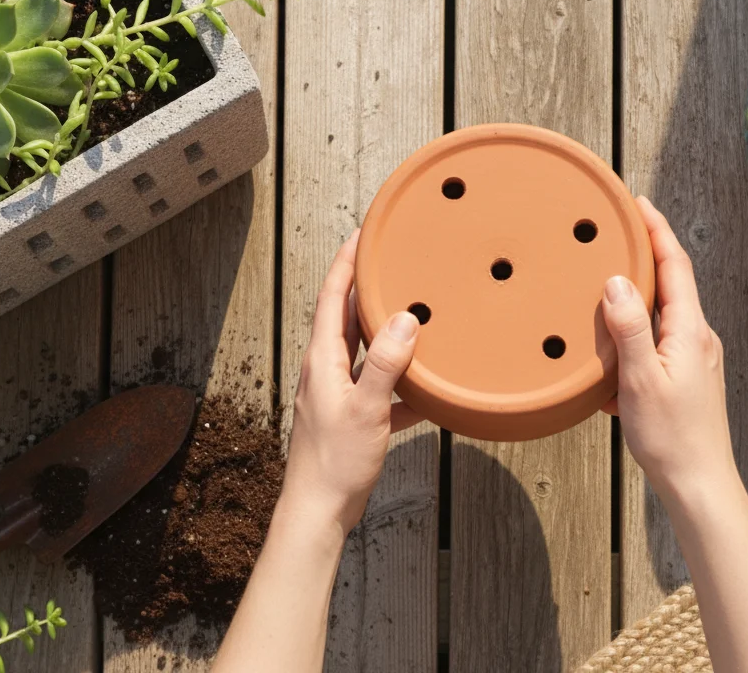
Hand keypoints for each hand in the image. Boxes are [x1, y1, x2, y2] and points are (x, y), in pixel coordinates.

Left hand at [282, 230, 423, 532]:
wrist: (318, 512)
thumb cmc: (334, 464)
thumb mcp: (366, 409)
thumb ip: (385, 363)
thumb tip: (406, 319)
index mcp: (322, 360)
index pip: (333, 297)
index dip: (347, 262)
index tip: (363, 234)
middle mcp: (326, 371)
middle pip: (347, 318)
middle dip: (367, 288)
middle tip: (391, 261)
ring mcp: (338, 395)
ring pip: (366, 352)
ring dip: (387, 332)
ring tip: (415, 312)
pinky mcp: (353, 419)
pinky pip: (380, 389)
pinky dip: (402, 383)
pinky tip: (429, 387)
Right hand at [601, 196, 734, 496]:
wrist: (698, 483)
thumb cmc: (672, 436)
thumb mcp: (641, 379)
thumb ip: (629, 327)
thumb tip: (616, 281)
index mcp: (690, 331)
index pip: (675, 265)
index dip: (657, 230)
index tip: (637, 203)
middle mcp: (697, 338)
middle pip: (670, 283)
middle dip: (644, 255)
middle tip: (615, 232)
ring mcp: (693, 359)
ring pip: (660, 315)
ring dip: (634, 298)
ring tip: (603, 285)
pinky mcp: (684, 378)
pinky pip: (655, 343)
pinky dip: (632, 337)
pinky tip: (608, 353)